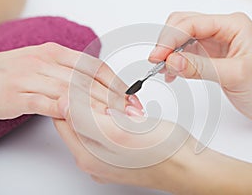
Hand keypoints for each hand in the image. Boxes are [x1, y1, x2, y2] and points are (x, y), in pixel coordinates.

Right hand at [0, 42, 141, 118]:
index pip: (94, 67)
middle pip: (87, 81)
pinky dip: (63, 110)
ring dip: (94, 107)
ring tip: (113, 119)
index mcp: (57, 52)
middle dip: (113, 99)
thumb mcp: (48, 63)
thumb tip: (102, 87)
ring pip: (70, 92)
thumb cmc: (20, 71)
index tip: (131, 98)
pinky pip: (44, 103)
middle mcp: (46, 61)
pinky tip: (78, 118)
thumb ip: (72, 72)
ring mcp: (31, 77)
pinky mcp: (17, 95)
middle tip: (130, 113)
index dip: (116, 83)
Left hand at [53, 92, 251, 194]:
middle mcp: (93, 158)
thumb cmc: (163, 153)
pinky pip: (109, 125)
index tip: (89, 86)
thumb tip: (61, 103)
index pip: (62, 118)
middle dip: (92, 102)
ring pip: (94, 120)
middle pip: (77, 119)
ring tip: (127, 108)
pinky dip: (117, 114)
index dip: (72, 97)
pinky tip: (132, 115)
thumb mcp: (119, 133)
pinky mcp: (120, 149)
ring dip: (106, 106)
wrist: (190, 166)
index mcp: (87, 155)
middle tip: (114, 98)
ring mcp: (107, 155)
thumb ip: (85, 119)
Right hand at [149, 12, 251, 122]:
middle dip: (167, 41)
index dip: (171, 38)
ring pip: (181, 38)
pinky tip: (171, 73)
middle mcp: (222, 29)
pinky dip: (174, 61)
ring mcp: (214, 42)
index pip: (192, 24)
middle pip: (183, 25)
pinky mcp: (209, 55)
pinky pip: (184, 52)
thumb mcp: (234, 75)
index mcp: (233, 26)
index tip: (158, 56)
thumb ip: (200, 67)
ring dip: (168, 51)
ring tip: (162, 69)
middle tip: (156, 62)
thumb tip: (171, 61)